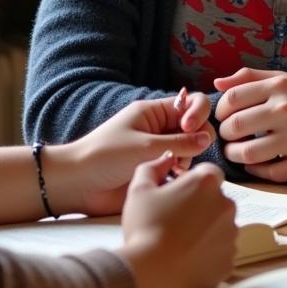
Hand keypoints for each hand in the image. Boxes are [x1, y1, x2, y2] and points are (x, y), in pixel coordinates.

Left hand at [46, 96, 214, 215]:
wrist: (79, 184)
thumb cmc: (106, 156)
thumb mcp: (145, 145)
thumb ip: (181, 142)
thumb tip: (208, 138)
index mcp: (154, 112)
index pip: (190, 103)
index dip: (198, 114)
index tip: (190, 128)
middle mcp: (159, 128)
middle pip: (194, 127)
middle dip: (195, 140)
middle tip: (183, 155)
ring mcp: (159, 150)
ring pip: (190, 150)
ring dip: (187, 160)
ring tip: (173, 170)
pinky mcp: (156, 170)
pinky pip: (179, 168)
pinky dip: (180, 174)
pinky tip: (171, 180)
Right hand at [119, 153, 237, 287]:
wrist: (151, 275)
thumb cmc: (144, 229)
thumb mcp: (139, 190)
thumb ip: (152, 167)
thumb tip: (165, 159)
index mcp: (207, 182)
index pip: (207, 172)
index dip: (191, 182)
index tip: (176, 195)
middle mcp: (226, 204)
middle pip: (215, 199)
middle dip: (199, 206)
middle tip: (173, 220)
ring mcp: (231, 234)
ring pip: (219, 225)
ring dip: (204, 229)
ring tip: (178, 242)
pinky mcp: (229, 260)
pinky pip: (220, 251)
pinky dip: (207, 253)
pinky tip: (186, 258)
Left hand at [214, 68, 286, 180]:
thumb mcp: (283, 79)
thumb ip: (249, 78)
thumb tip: (217, 85)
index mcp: (280, 86)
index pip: (233, 98)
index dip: (220, 110)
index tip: (223, 116)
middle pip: (236, 126)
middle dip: (225, 134)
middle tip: (228, 136)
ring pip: (249, 153)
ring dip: (235, 155)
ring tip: (236, 151)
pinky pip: (271, 173)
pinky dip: (256, 170)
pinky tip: (255, 163)